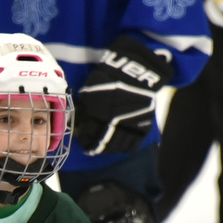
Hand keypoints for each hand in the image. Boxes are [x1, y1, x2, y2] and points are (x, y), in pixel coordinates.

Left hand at [74, 36, 171, 155]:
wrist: (135, 72)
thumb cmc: (108, 78)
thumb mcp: (89, 90)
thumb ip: (84, 108)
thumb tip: (79, 123)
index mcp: (98, 112)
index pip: (89, 135)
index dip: (86, 142)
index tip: (85, 145)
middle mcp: (113, 122)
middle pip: (104, 143)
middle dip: (98, 148)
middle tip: (95, 150)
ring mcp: (129, 125)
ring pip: (119, 146)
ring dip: (111, 149)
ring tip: (107, 149)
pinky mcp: (143, 125)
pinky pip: (134, 144)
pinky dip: (126, 148)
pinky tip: (121, 147)